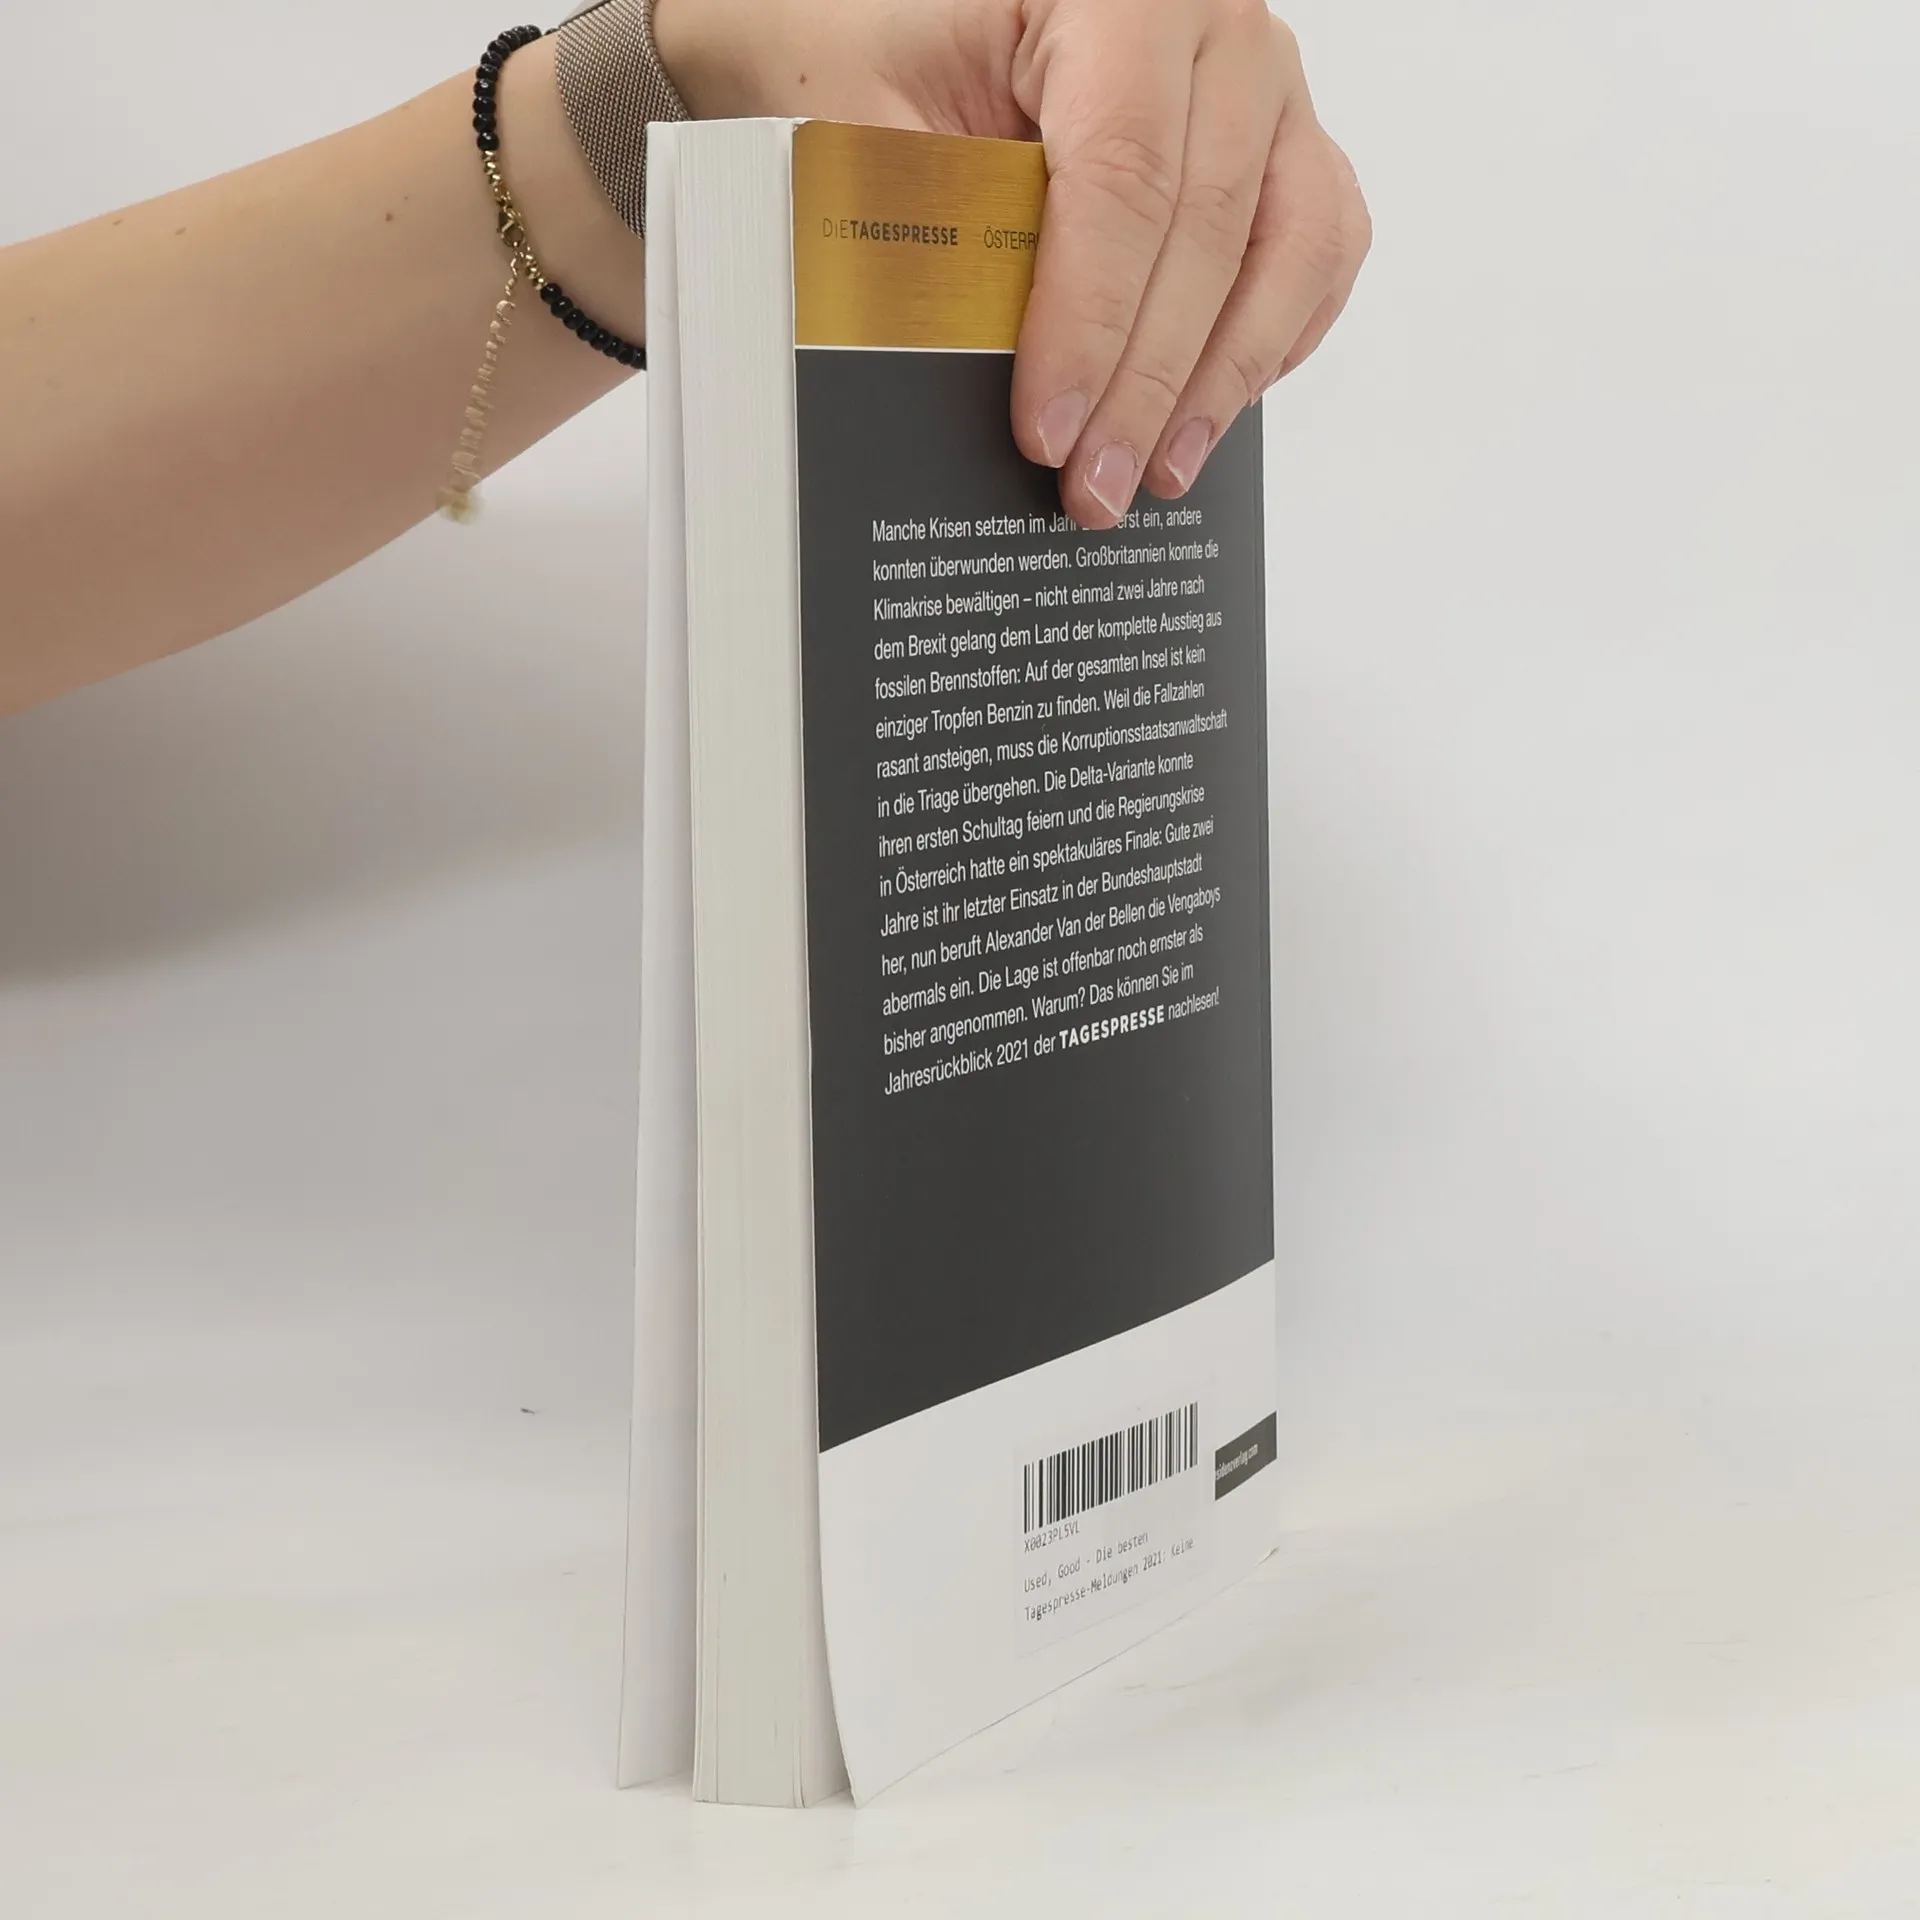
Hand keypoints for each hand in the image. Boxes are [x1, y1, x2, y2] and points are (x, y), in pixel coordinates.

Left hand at [654, 0, 1369, 525]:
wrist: (908, 12)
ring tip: (1158, 474)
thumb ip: (911, 217)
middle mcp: (1213, 23)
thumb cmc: (884, 40)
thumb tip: (948, 375)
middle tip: (1095, 487)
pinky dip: (1274, 338)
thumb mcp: (861, 109)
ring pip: (1290, 243)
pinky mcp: (1282, 141)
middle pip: (1209, 226)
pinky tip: (1208, 412)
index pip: (1123, 175)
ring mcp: (1262, 83)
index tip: (1049, 431)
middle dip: (1147, 383)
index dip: (1090, 323)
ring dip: (1223, 379)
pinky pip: (1316, 248)